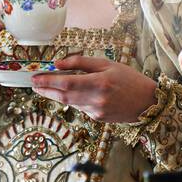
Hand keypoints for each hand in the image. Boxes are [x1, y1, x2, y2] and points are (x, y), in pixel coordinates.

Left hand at [30, 55, 159, 123]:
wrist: (147, 102)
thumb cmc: (129, 79)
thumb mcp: (107, 64)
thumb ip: (81, 63)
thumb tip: (58, 64)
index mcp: (100, 82)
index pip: (66, 82)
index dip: (48, 81)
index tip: (35, 78)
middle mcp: (96, 99)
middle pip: (63, 96)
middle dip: (46, 90)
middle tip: (34, 84)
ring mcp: (96, 111)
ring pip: (69, 102)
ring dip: (55, 95)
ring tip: (45, 87)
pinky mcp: (97, 118)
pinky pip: (79, 107)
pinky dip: (71, 100)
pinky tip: (70, 93)